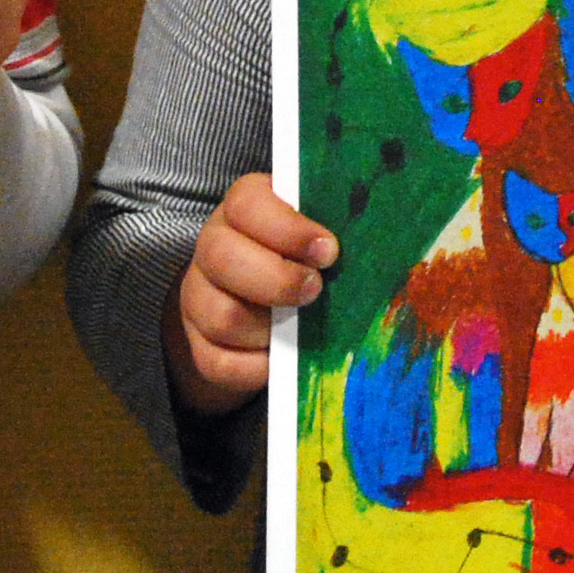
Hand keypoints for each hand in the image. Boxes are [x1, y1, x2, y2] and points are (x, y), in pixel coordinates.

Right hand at [166, 173, 335, 418]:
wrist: (264, 305)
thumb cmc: (303, 259)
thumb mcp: (315, 234)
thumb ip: (331, 231)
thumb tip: (375, 240)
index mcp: (241, 209)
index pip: (247, 204)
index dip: (287, 229)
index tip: (328, 251)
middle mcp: (212, 247)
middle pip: (224, 258)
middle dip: (277, 280)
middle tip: (315, 291)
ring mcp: (199, 297)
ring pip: (222, 315)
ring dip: (268, 328)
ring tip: (298, 327)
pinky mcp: (199, 344)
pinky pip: (217, 362)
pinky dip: (254, 367)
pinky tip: (279, 358)